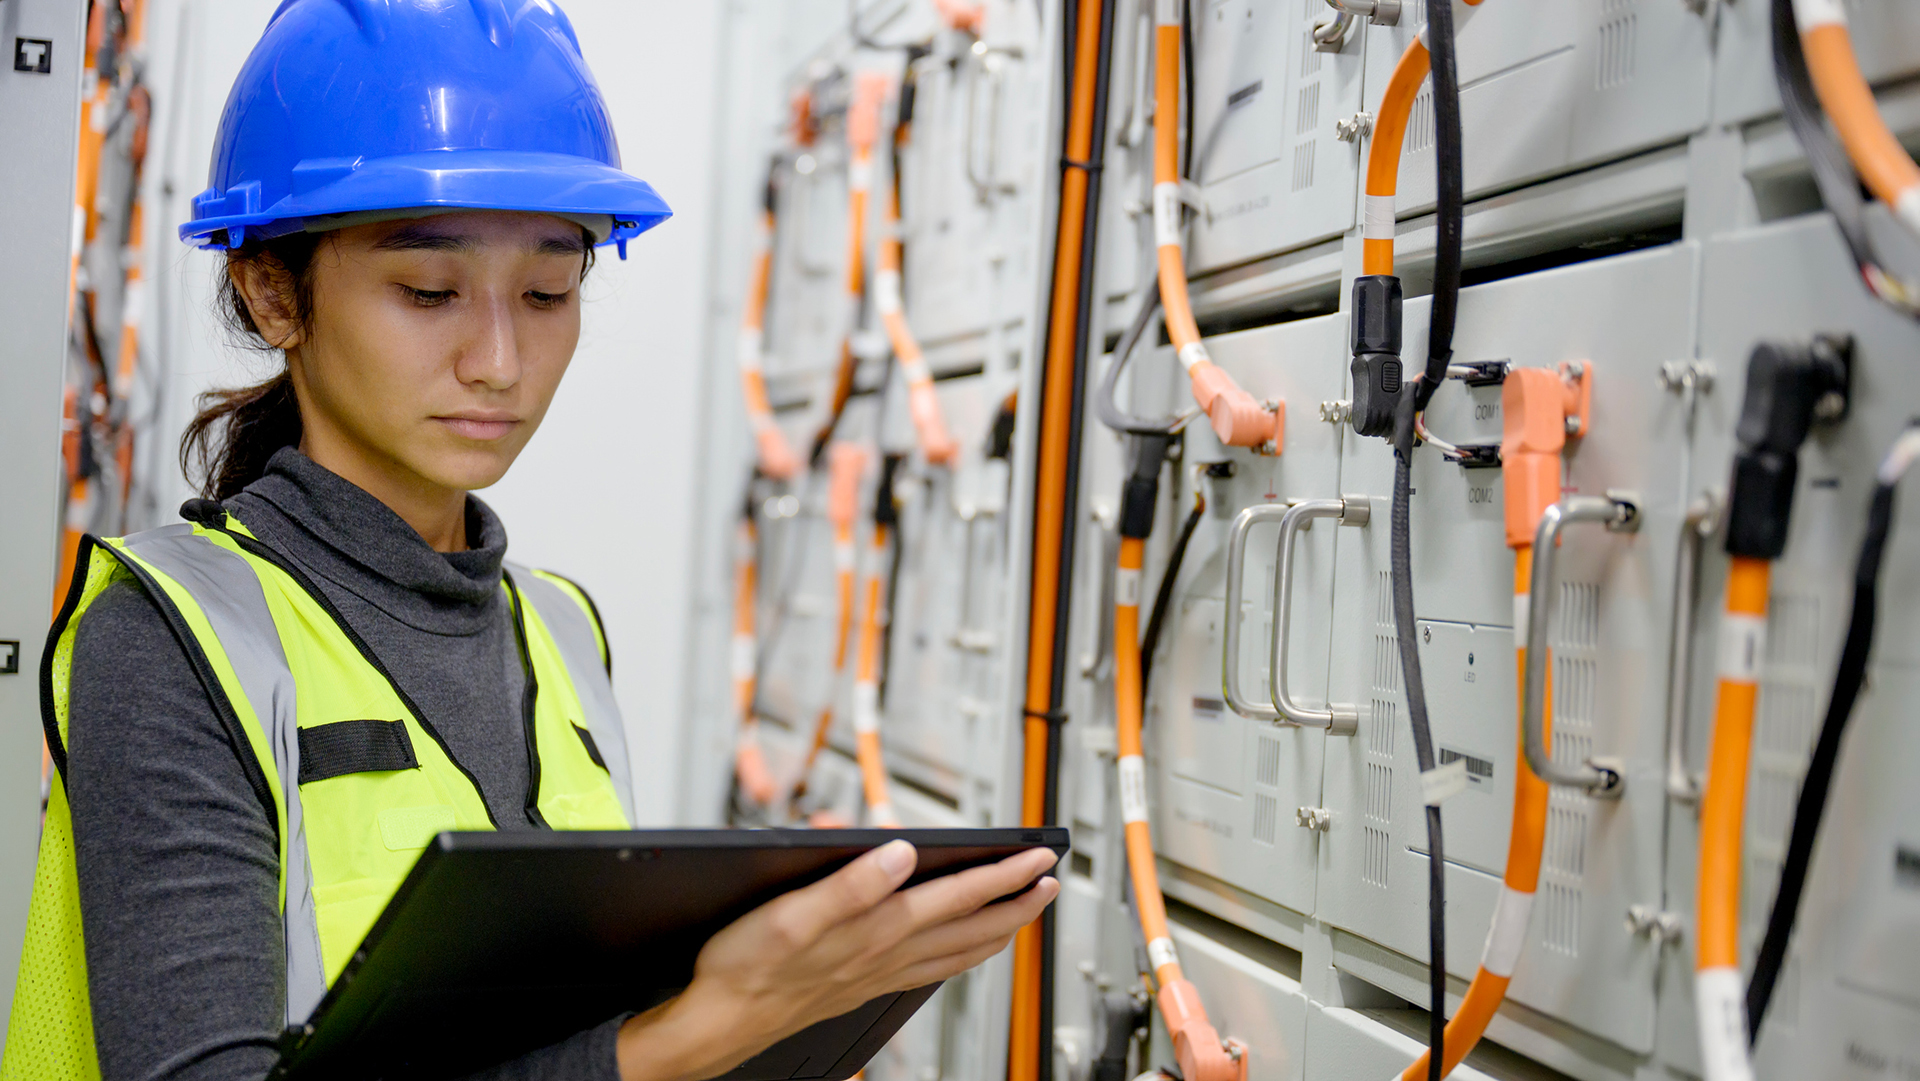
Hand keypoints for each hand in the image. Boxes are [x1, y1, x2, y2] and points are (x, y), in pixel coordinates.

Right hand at [615, 840, 1059, 1080]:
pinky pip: (933, 970)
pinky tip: (959, 952)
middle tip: (1050, 880)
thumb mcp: (791, 911)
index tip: (1039, 854)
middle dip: (1018, 902)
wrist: (721, 1020)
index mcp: (878, 928)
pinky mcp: (865, 985)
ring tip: (1022, 913)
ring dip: (998, 929)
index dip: (1004, 873)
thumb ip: (851, 882)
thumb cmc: (748, 967)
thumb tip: (899, 851)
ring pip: (959, 952)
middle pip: (973, 927)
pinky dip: (961, 955)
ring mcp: (880, 974)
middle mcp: (888, 954)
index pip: (959, 895)